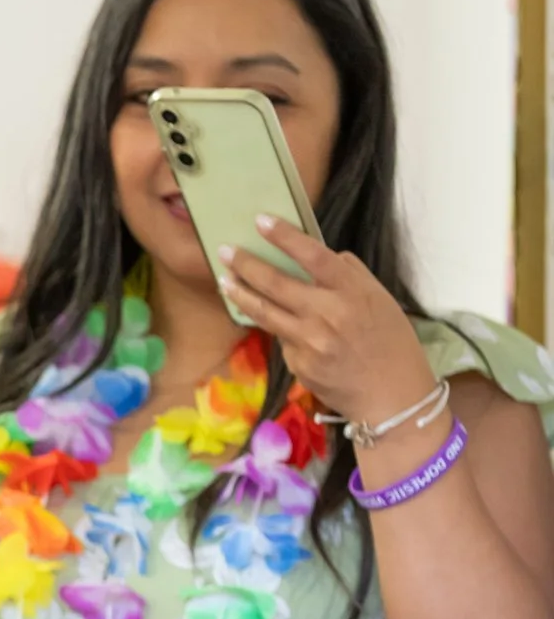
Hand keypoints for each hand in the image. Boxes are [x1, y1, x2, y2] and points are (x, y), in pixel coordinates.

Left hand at [220, 217, 435, 427]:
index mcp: (353, 292)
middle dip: (246, 265)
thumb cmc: (391, 343)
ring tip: (225, 282)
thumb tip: (321, 255)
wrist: (393, 396)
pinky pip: (282, 340)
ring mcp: (310, 341)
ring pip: (265, 312)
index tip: (261, 221)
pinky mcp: (298, 364)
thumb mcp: (380, 300)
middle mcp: (328, 314)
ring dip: (240, 294)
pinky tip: (283, 330)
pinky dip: (280, 331)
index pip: (313, 256)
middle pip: (276, 283)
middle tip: (225, 251)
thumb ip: (350, 276)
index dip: (285, 237)